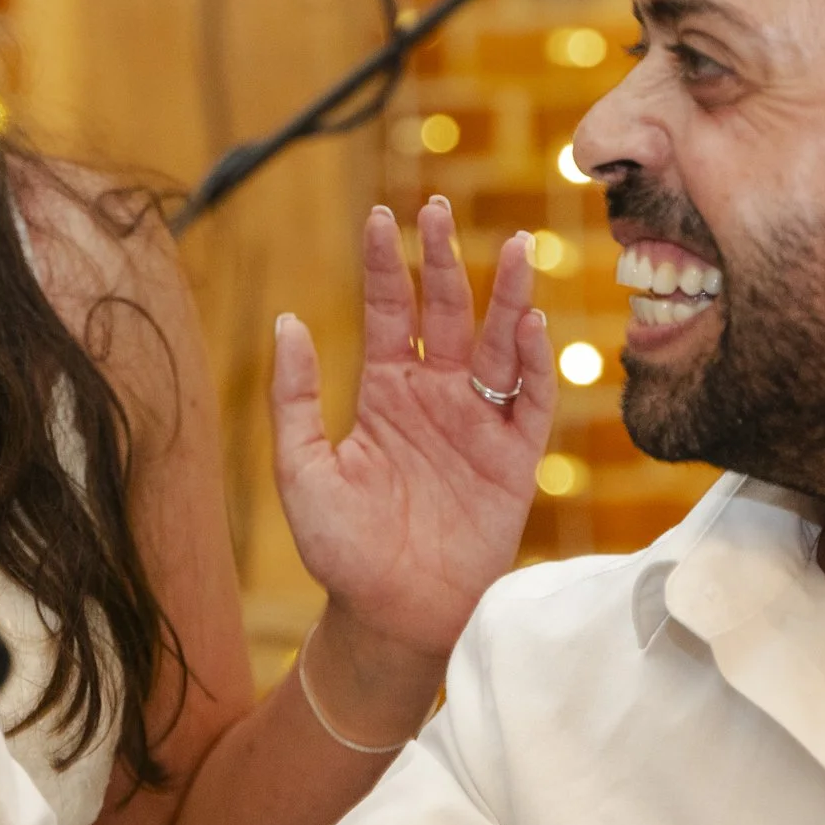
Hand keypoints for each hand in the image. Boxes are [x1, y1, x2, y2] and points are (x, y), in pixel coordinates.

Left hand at [271, 198, 554, 687]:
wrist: (390, 616)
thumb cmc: (341, 548)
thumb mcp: (301, 469)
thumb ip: (296, 398)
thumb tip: (289, 322)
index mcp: (386, 391)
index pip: (392, 311)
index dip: (387, 264)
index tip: (380, 216)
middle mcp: (437, 396)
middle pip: (448, 310)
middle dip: (444, 259)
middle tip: (437, 208)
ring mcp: (479, 423)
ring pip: (499, 343)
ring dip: (506, 295)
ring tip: (510, 246)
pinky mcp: (514, 459)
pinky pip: (531, 400)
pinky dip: (535, 361)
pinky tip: (531, 323)